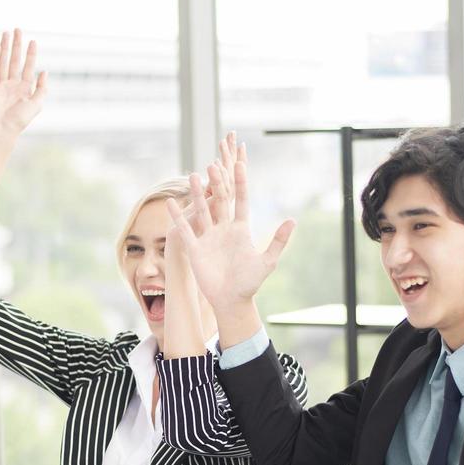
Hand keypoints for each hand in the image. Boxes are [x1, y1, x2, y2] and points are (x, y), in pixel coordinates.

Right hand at [0, 29, 47, 142]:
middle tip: (18, 30)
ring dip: (5, 47)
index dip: (31, 54)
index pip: (28, 66)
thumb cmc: (20, 120)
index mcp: (24, 88)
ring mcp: (1, 85)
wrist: (3, 129)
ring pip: (3, 61)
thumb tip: (45, 72)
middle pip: (15, 60)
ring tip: (7, 33)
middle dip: (16, 45)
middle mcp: (12, 84)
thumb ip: (42, 88)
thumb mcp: (36, 104)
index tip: (33, 41)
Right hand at [167, 140, 294, 314]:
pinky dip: (178, 216)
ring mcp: (208, 237)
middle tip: (214, 164)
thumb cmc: (250, 282)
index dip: (241, 184)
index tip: (240, 165)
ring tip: (194, 176)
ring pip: (202, 211)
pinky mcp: (195, 248)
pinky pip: (185, 229)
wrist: (232, 300)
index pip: (241, 201)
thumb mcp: (267, 261)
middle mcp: (223, 229)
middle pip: (220, 201)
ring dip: (198, 194)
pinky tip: (170, 202)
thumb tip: (293, 220)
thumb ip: (278, 240)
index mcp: (241, 229)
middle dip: (217, 183)